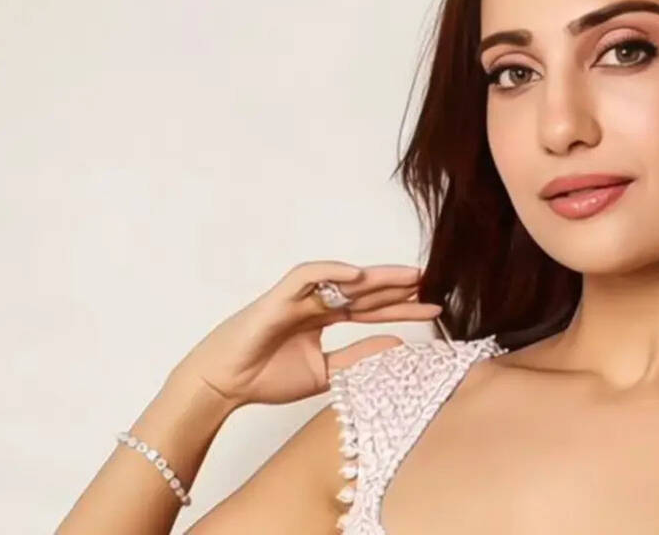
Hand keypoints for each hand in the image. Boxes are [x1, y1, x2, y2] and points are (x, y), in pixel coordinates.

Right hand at [168, 261, 439, 409]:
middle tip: (433, 283)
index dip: (402, 307)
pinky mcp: (278, 297)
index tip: (435, 309)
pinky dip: (331, 272)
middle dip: (398, 287)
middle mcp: (314, 303)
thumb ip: (358, 357)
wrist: (223, 385)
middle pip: (365, 290)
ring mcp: (298, 297)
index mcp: (324, 319)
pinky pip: (306, 275)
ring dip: (376, 276)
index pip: (371, 308)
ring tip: (409, 277)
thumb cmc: (265, 377)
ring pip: (343, 278)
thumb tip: (398, 345)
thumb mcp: (325, 372)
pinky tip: (357, 274)